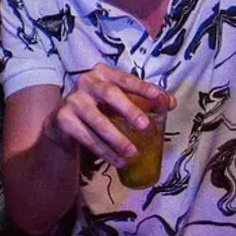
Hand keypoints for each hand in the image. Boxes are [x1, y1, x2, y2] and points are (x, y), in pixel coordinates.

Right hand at [41, 65, 174, 168]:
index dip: (143, 88)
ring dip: (116, 139)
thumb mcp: (118, 100)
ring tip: (132, 153)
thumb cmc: (98, 106)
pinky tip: (117, 161)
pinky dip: (104, 151)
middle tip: (144, 126)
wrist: (64, 121)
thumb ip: (142, 99)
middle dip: (128, 109)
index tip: (161, 99)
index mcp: (103, 73)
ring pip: (97, 121)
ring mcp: (72, 100)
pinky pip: (87, 137)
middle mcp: (86, 82)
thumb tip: (171, 102)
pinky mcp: (63, 119)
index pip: (126, 79)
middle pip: (109, 94)